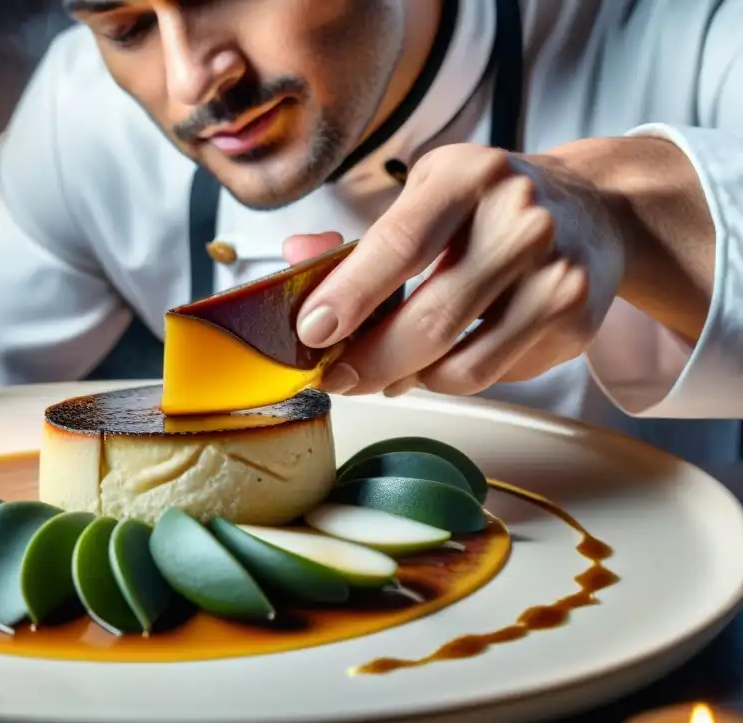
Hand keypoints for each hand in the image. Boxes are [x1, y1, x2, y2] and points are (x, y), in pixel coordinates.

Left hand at [286, 144, 625, 396]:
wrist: (593, 209)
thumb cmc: (489, 207)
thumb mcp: (426, 197)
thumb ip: (360, 239)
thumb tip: (296, 261)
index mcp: (467, 176)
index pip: (398, 245)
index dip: (349, 296)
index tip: (312, 332)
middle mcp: (520, 219)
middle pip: (430, 319)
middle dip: (370, 362)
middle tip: (338, 377)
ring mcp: (555, 272)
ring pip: (461, 365)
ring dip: (411, 379)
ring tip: (391, 369)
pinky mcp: (574, 319)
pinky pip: (494, 374)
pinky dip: (456, 376)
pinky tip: (450, 354)